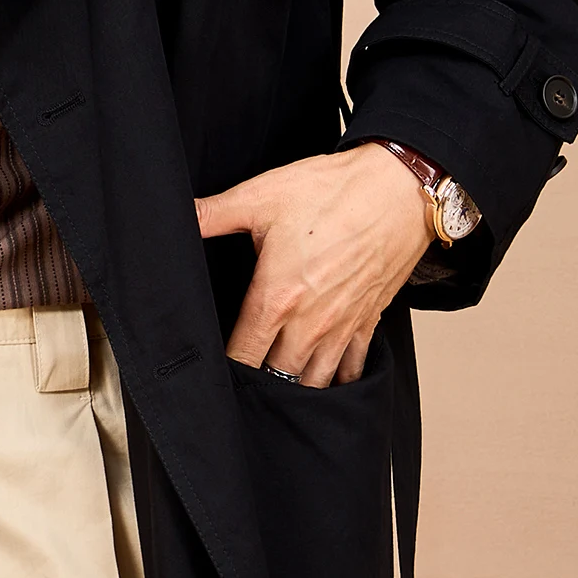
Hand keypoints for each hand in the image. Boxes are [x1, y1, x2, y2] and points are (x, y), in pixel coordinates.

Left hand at [195, 143, 431, 387]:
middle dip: (258, 385)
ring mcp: (342, 326)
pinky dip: (337, 380)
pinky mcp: (368, 321)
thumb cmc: (334, 191)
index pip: (242, 356)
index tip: (212, 371)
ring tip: (277, 389)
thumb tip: (178, 215)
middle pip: (277, 378)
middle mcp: (310, 323)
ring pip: (315, 382)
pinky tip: (323, 380)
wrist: (399, 188)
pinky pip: (352, 369)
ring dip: (296, 387)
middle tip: (240, 386)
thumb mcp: (261, 196)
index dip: (224, 371)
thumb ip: (213, 213)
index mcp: (276, 298)